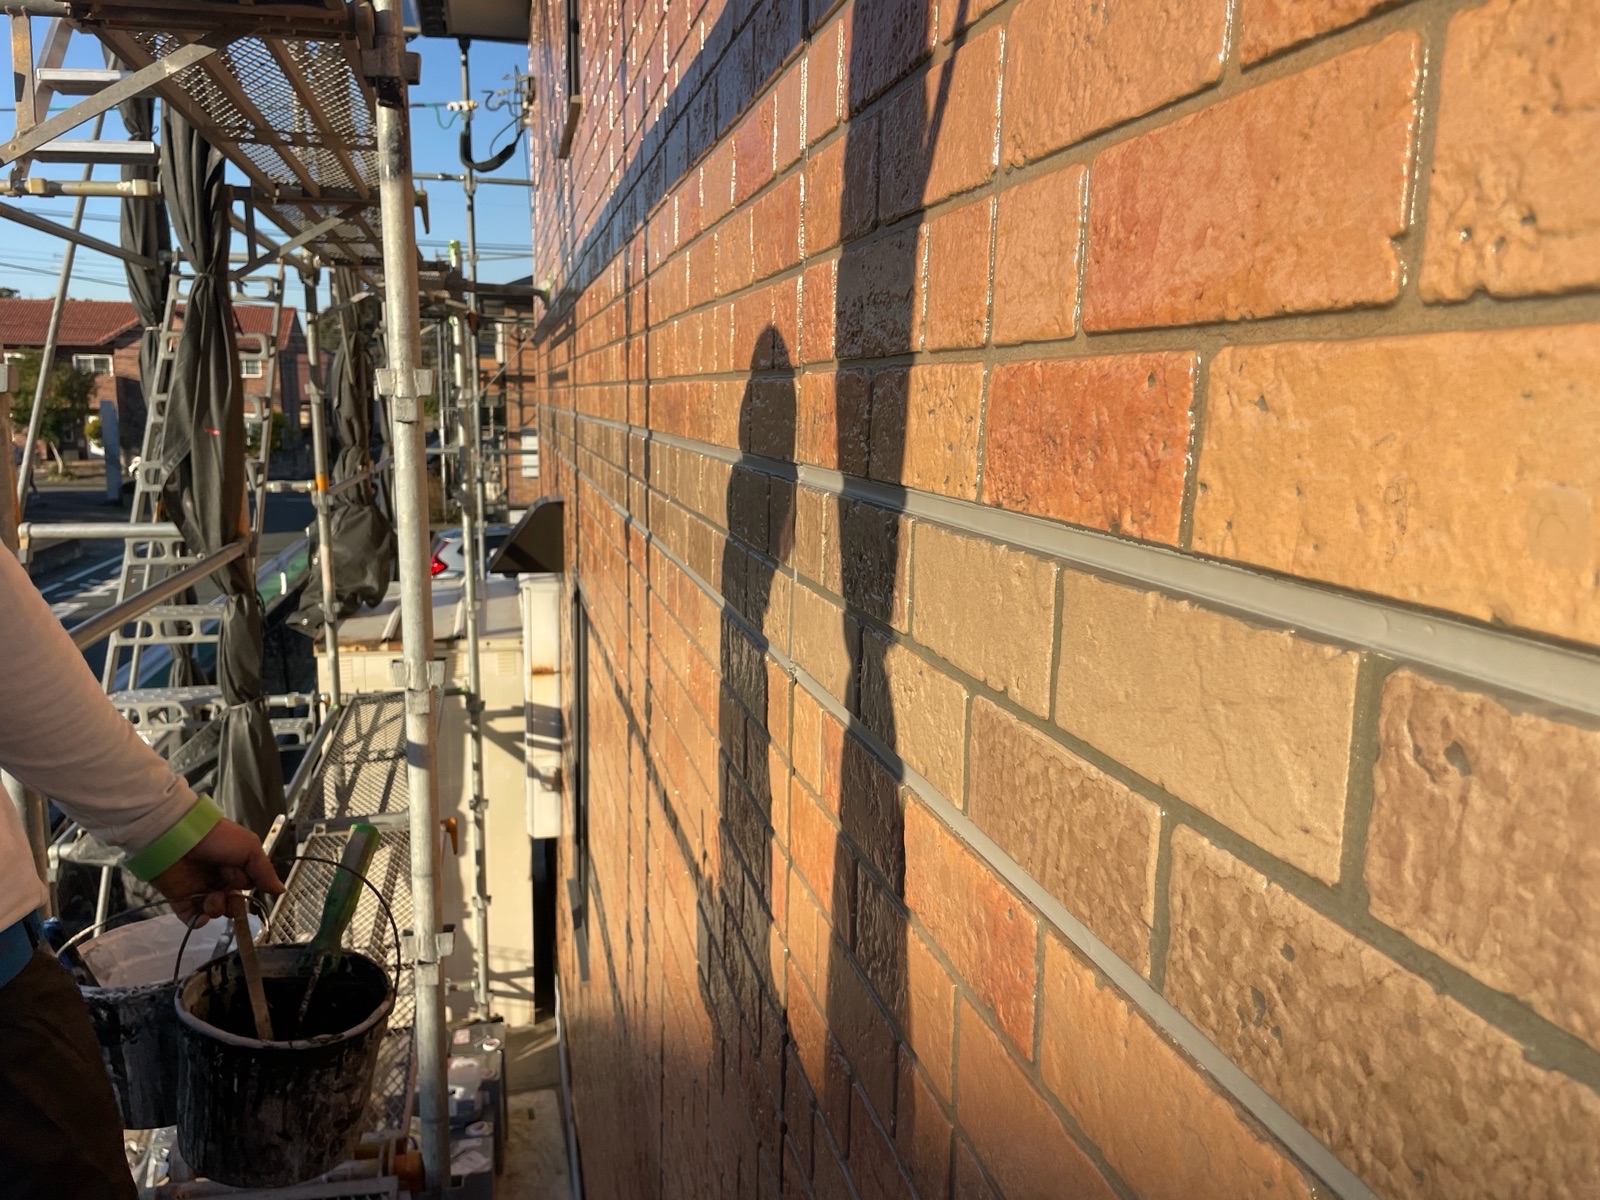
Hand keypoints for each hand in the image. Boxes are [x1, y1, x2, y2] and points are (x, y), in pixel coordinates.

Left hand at [148, 817, 284, 922]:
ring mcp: (199, 889)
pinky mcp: (180, 899)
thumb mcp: (250, 849)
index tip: (242, 879)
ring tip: (211, 898)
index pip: (248, 886)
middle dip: (234, 905)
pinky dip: (198, 921)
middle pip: (233, 903)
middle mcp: (218, 879)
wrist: (179, 836)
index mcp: (236, 866)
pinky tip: (201, 915)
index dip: (248, 887)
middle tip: (227, 895)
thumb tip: (281, 891)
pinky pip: (192, 918)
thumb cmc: (218, 838)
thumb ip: (264, 873)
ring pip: (215, 911)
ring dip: (217, 909)